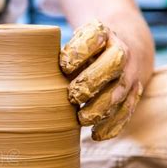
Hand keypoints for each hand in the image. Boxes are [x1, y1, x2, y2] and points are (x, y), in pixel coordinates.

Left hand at [60, 20, 142, 140]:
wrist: (125, 48)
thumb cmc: (85, 50)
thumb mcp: (72, 44)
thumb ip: (57, 58)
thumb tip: (31, 78)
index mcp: (102, 33)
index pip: (94, 37)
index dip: (79, 53)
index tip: (64, 66)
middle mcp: (121, 51)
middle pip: (113, 64)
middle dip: (92, 82)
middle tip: (72, 97)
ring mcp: (130, 73)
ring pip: (121, 90)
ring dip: (101, 108)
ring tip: (82, 119)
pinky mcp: (134, 93)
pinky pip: (127, 110)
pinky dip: (112, 125)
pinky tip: (96, 134)